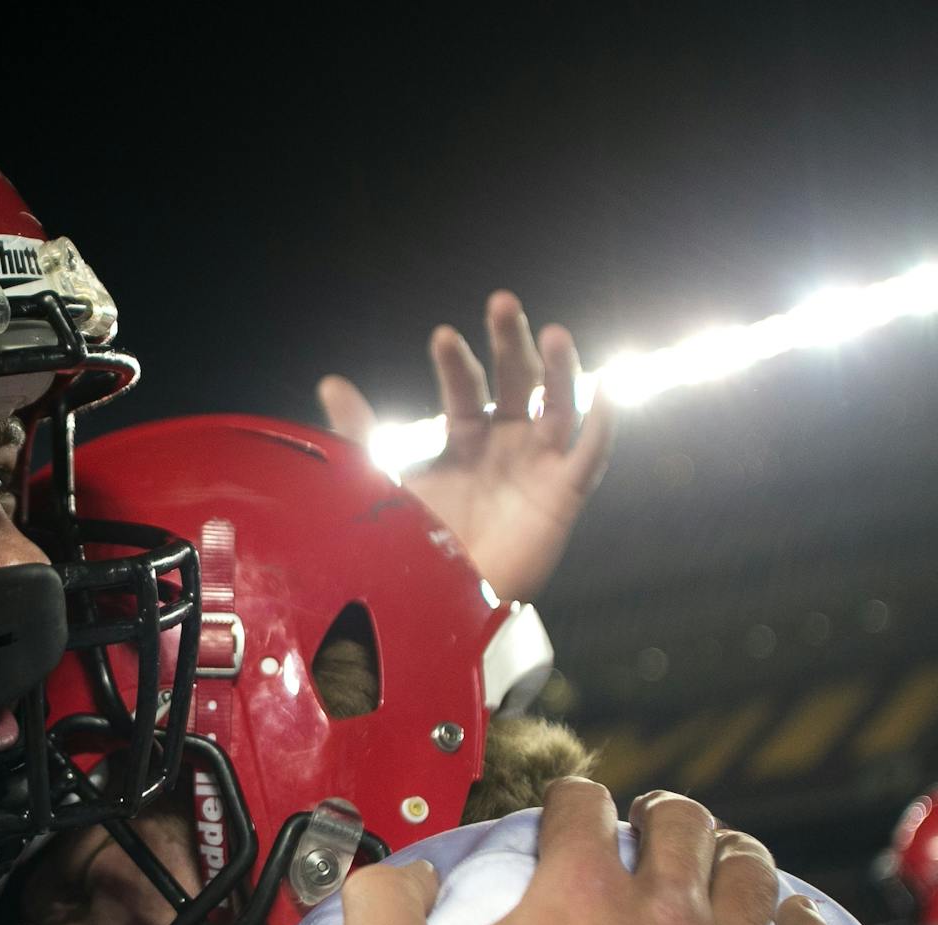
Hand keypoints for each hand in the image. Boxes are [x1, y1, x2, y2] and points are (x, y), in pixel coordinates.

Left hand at [319, 290, 615, 600]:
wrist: (441, 608)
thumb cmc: (415, 548)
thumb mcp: (381, 484)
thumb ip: (360, 435)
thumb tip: (330, 382)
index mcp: (465, 441)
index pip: (464, 391)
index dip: (456, 365)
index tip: (443, 336)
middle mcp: (506, 446)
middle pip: (516, 383)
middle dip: (510, 344)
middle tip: (502, 303)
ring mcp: (538, 468)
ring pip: (558, 408)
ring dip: (561, 371)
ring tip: (556, 334)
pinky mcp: (564, 497)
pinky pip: (590, 455)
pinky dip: (602, 423)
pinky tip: (607, 389)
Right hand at [341, 778, 834, 924]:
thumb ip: (382, 899)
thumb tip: (411, 871)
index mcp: (574, 895)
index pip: (585, 805)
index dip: (570, 801)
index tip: (568, 813)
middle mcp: (662, 919)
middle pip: (682, 824)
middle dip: (658, 814)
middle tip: (648, 826)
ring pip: (752, 877)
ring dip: (729, 856)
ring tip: (717, 862)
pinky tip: (791, 921)